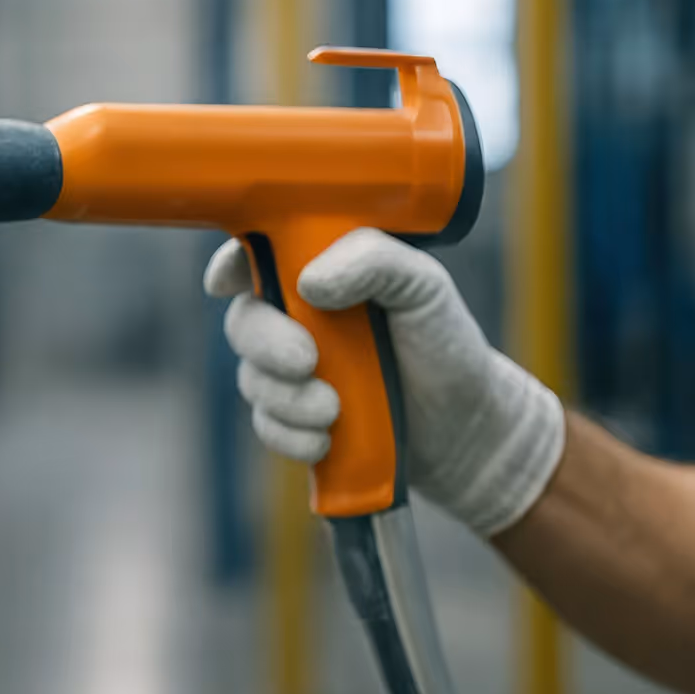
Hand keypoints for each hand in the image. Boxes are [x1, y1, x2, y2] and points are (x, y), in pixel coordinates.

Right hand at [204, 228, 565, 539]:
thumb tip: (309, 282)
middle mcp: (296, 316)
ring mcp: (291, 370)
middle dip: (265, 345)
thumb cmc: (444, 343)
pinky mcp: (295, 417)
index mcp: (319, 270)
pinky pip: (266, 425)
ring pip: (251, 378)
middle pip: (243, 321)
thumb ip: (375, 261)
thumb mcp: (424, 287)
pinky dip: (290, 435)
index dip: (231, 266)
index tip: (227, 284)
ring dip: (285, 399)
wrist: (467, 425)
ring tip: (333, 411)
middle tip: (306, 362)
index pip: (254, 254)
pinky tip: (325, 440)